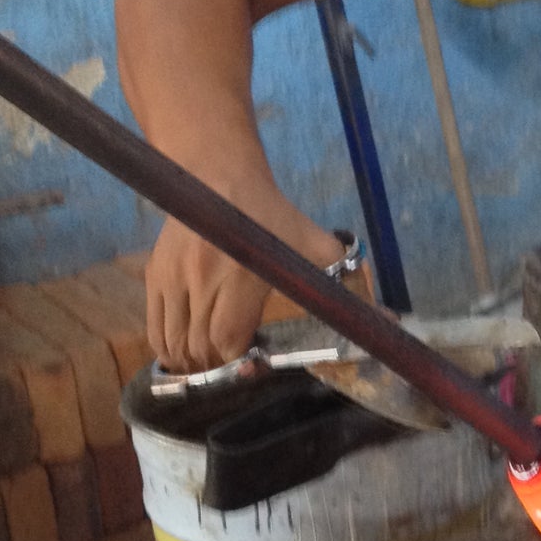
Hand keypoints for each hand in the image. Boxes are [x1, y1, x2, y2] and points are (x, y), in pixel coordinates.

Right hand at [146, 181, 342, 371]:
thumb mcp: (313, 242)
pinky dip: (166, 347)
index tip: (252, 360)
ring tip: (209, 362)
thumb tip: (386, 320)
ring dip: (191, 360)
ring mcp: (173, 276)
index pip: (228, 339)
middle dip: (217, 364)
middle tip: (233, 363)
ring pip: (174, 342)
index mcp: (241, 275)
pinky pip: (154, 326)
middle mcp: (202, 278)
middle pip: (201, 346)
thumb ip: (345, 281)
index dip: (239, 359)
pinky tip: (183, 351)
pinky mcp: (155, 272)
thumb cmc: (270, 215)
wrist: (218, 176)